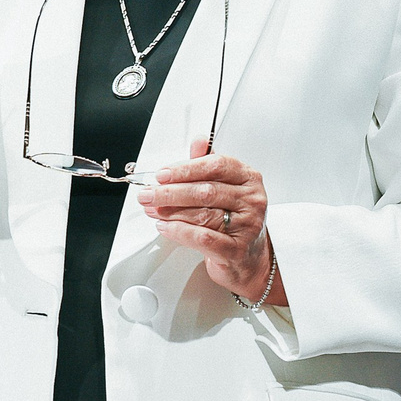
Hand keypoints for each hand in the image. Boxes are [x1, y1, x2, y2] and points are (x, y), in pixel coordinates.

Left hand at [137, 139, 288, 304]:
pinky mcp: (235, 250)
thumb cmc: (235, 220)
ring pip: (202, 214)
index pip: (216, 166)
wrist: (249, 258)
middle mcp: (251, 201)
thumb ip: (208, 164)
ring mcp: (246, 226)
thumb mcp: (225, 187)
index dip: (185, 169)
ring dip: (170, 211)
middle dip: (171, 191)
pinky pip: (202, 238)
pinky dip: (179, 231)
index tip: (162, 174)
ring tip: (152, 209)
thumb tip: (198, 142)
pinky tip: (165, 227)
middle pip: (206, 190)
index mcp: (249, 179)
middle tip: (148, 193)